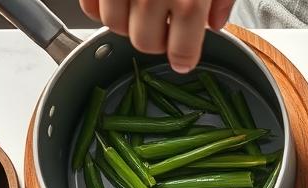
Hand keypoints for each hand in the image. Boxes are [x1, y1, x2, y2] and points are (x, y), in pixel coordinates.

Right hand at [80, 0, 236, 72]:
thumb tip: (217, 23)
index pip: (182, 50)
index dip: (183, 59)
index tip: (182, 61)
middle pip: (145, 43)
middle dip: (155, 40)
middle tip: (163, 25)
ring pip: (114, 27)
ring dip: (127, 22)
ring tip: (139, 7)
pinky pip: (90, 8)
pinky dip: (101, 7)